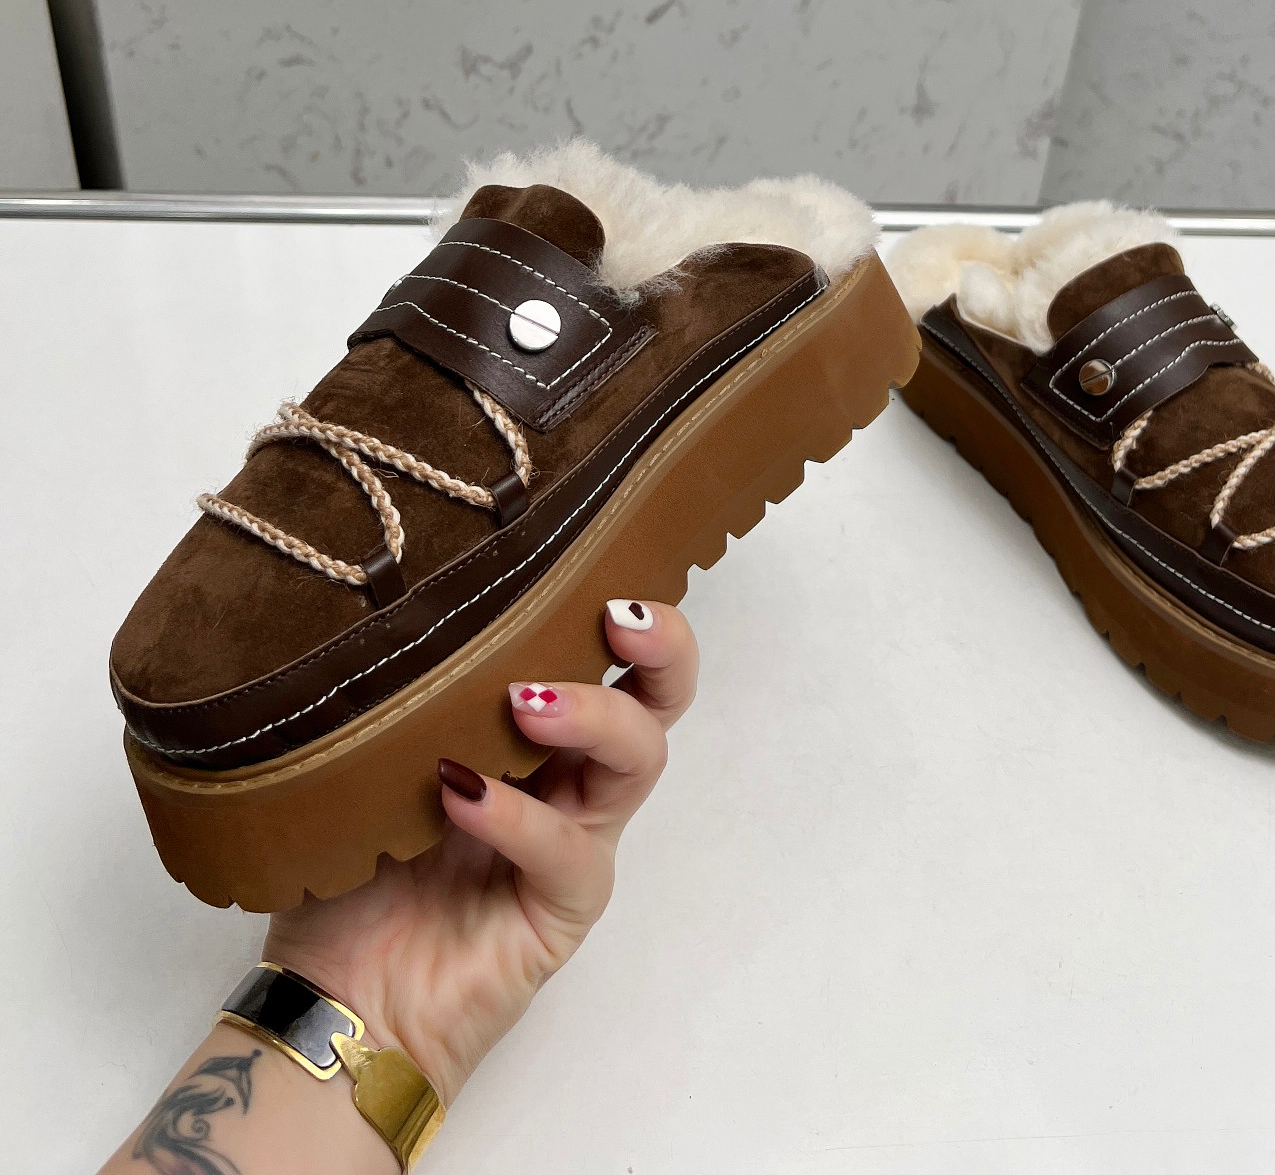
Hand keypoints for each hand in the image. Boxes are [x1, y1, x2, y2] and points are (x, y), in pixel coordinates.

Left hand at [261, 598, 695, 1107]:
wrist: (334, 1000)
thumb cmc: (348, 869)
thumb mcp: (361, 760)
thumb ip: (391, 692)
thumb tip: (374, 599)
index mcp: (531, 726)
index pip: (604, 648)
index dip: (619, 599)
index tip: (589, 554)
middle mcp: (569, 773)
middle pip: (660, 694)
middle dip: (660, 643)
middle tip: (615, 613)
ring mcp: (574, 838)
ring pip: (638, 759)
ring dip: (593, 715)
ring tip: (526, 701)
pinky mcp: (563, 906)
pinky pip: (565, 851)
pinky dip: (516, 816)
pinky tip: (458, 794)